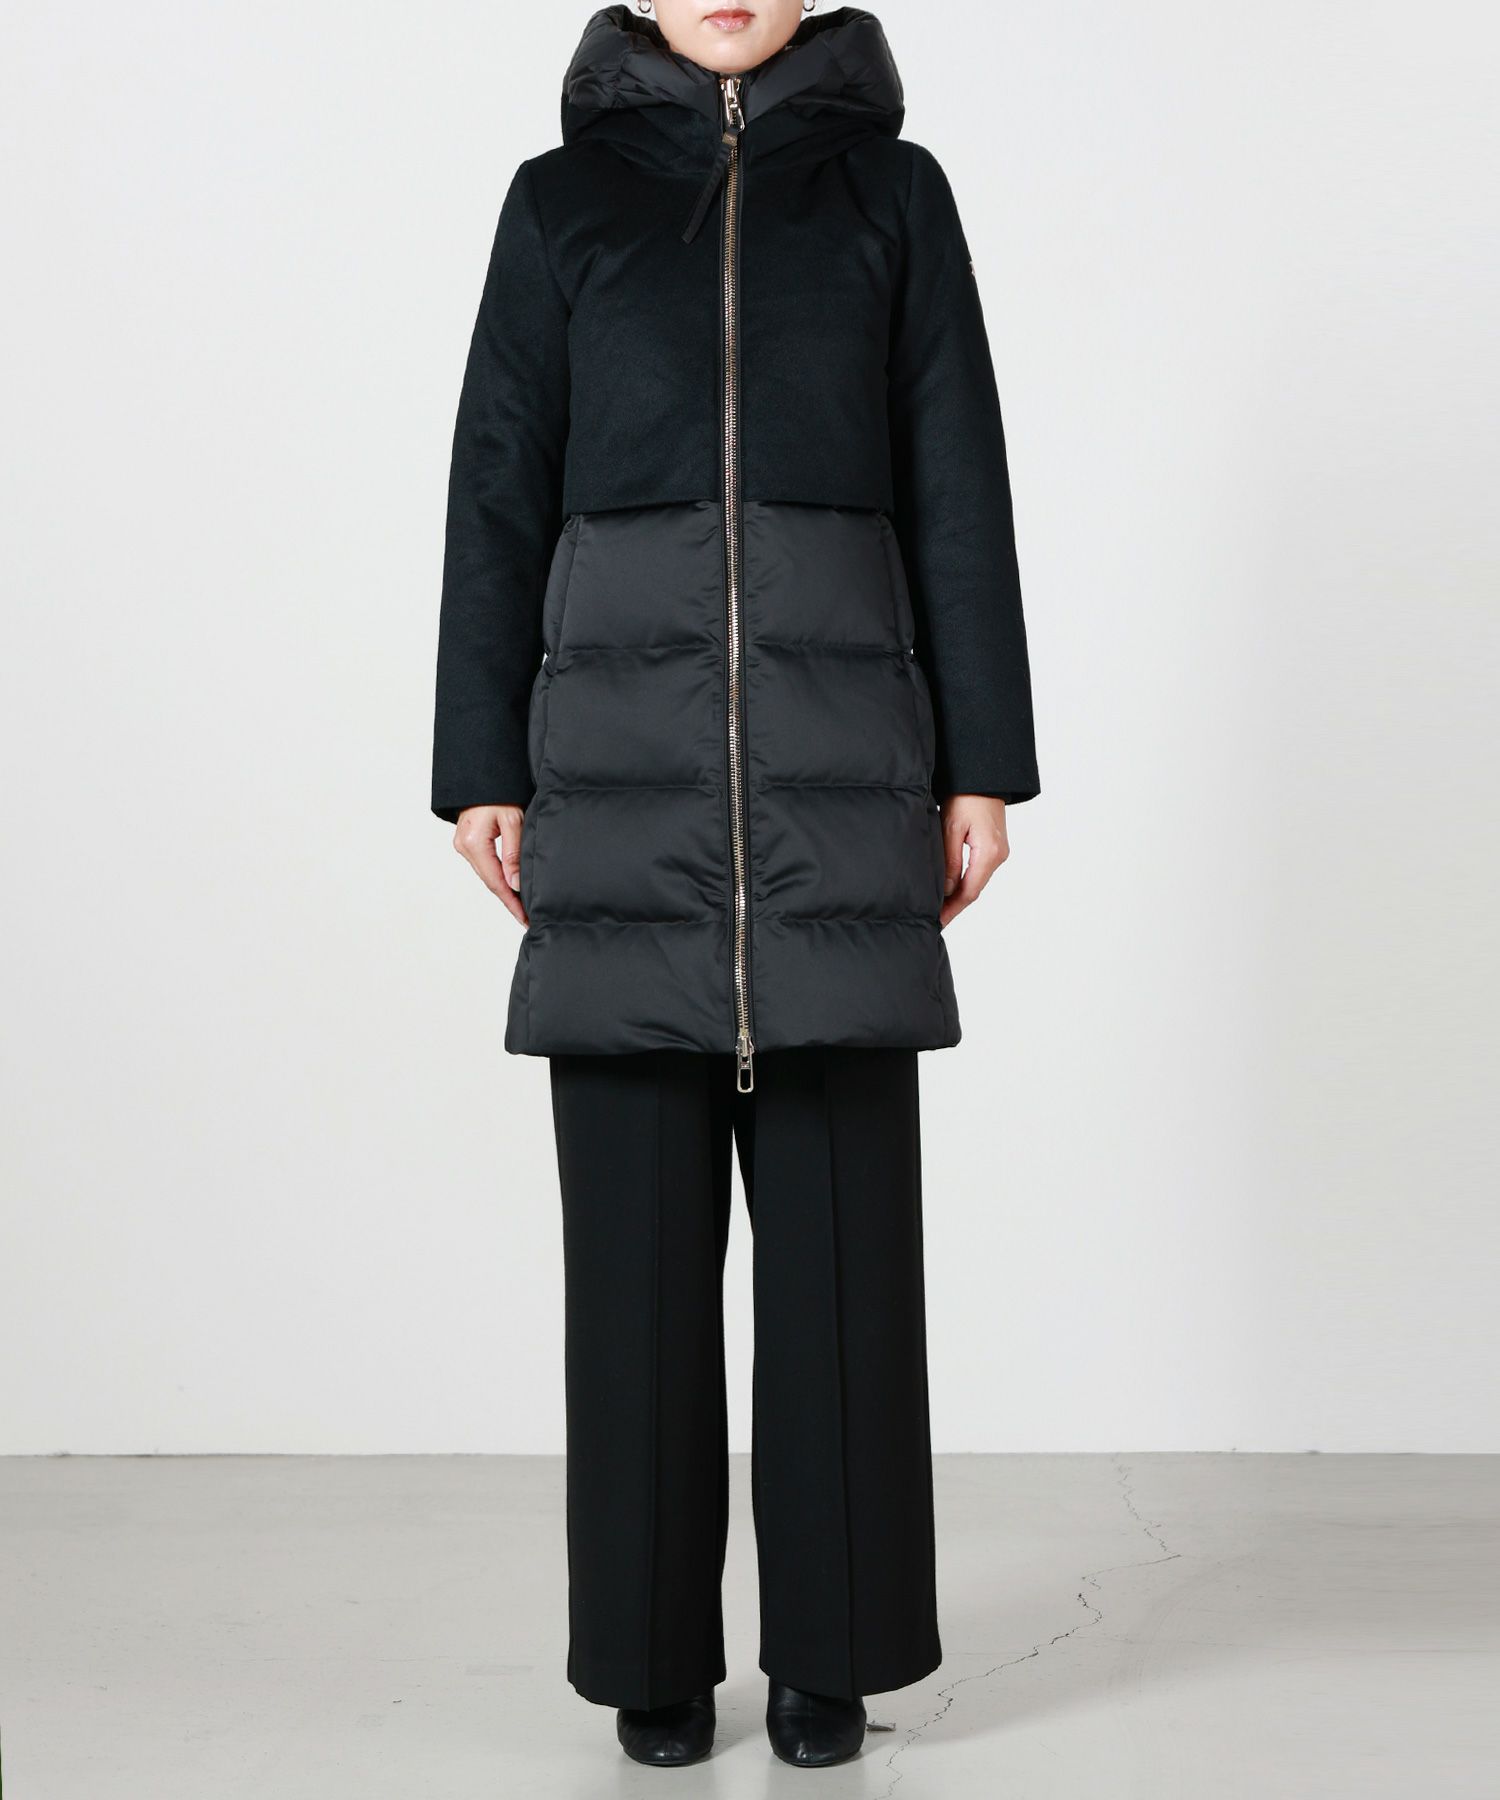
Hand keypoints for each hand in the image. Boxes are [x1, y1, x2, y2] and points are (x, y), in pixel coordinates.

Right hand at [453, 804, 527, 926]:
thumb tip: (515, 884)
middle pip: (490, 881)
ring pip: (487, 874)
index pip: (495, 881)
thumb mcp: (513, 820)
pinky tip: (510, 886)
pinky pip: (484, 865)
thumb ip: (514, 854)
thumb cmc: (499, 792)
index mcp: (474, 843)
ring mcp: (463, 845)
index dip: (511, 902)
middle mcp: (464, 847)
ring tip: (522, 906)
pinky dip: (497, 877)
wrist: (483, 776)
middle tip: (527, 917)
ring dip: (504, 890)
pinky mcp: (467, 842)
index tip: (524, 917)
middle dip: (509, 900)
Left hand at [940, 794, 1009, 927]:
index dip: (952, 909)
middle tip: (934, 919)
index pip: (969, 892)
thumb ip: (950, 860)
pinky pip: (979, 870)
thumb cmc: (966, 795)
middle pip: (974, 889)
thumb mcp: (951, 828)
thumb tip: (946, 889)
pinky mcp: (994, 845)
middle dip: (954, 906)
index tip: (938, 922)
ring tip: (939, 906)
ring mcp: (999, 851)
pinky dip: (964, 881)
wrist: (984, 775)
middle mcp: (998, 856)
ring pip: (976, 881)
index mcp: (989, 853)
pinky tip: (950, 887)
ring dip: (958, 895)